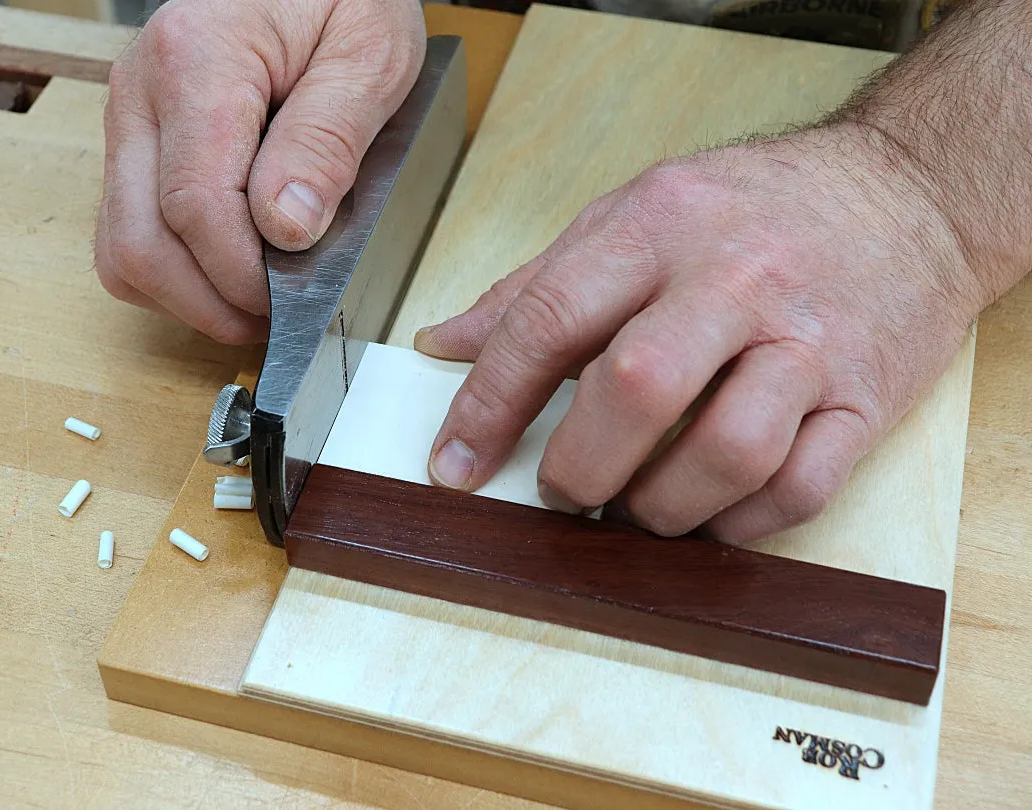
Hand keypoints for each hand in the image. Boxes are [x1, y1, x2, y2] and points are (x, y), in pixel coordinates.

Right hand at [95, 0, 424, 342]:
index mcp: (196, 63)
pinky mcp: (140, 139)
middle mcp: (141, 92)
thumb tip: (286, 230)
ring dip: (185, 294)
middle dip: (206, 304)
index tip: (294, 302)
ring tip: (255, 304)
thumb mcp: (367, 58)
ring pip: (122, 245)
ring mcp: (132, 119)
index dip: (241, 277)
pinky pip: (132, 227)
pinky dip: (175, 267)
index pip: (195, 207)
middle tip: (272, 322)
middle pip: (138, 242)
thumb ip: (326, 143)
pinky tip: (230, 270)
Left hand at [416, 125, 984, 543]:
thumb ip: (537, 286)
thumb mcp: (635, 215)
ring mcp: (809, 341)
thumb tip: (445, 345)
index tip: (454, 465)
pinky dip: (740, 523)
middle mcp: (735, 279)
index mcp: (658, 226)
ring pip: (727, 452)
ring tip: (639, 508)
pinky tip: (710, 512)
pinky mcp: (867, 396)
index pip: (549, 319)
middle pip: (637, 389)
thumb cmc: (755, 210)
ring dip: (662, 507)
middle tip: (564, 490)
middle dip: (580, 466)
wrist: (908, 194)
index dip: (488, 405)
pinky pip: (800, 488)